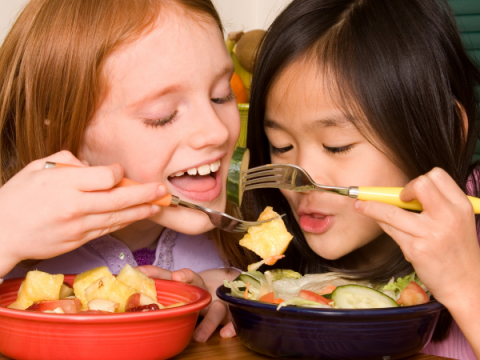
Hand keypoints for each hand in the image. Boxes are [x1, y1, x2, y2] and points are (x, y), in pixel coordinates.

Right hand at [0, 151, 166, 276]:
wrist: (1, 232)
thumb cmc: (17, 197)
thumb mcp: (38, 168)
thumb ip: (69, 162)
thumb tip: (94, 168)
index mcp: (65, 184)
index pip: (106, 177)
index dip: (117, 173)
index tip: (118, 171)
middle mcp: (75, 206)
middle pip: (119, 199)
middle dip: (144, 193)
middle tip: (162, 189)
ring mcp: (78, 226)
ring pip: (117, 217)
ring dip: (140, 211)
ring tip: (158, 204)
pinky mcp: (78, 240)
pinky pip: (107, 230)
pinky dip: (124, 222)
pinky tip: (137, 217)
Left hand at [137, 265, 238, 341]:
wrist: (229, 289)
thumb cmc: (196, 292)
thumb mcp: (180, 288)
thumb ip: (160, 284)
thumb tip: (132, 281)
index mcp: (188, 284)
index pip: (173, 274)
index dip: (161, 271)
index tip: (149, 271)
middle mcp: (203, 290)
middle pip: (197, 281)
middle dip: (188, 277)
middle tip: (178, 277)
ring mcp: (217, 302)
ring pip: (215, 309)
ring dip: (208, 322)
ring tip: (199, 337)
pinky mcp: (229, 315)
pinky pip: (232, 321)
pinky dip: (230, 327)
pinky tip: (225, 335)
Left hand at [354, 167, 479, 303]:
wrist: (465, 285)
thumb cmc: (457, 252)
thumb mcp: (458, 222)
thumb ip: (437, 205)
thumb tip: (400, 193)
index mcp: (461, 206)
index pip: (437, 176)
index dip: (419, 181)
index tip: (408, 193)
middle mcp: (448, 217)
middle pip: (419, 185)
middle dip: (401, 189)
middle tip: (395, 199)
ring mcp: (431, 233)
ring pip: (392, 211)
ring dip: (371, 207)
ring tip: (360, 205)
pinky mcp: (416, 249)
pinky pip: (390, 229)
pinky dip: (380, 222)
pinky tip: (376, 221)